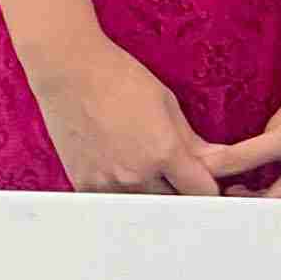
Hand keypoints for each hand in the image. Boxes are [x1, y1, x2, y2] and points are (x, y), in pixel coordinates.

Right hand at [28, 32, 222, 195]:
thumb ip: (191, 142)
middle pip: (174, 204)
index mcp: (163, 151)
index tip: (206, 182)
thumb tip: (211, 162)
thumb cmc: (117, 78)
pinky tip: (118, 169)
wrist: (69, 71)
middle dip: (181, 193)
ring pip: (143, 208)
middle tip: (176, 175)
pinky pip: (113, 205)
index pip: (202, 192)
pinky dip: (122, 194)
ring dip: (151, 195)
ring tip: (143, 167)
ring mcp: (107, 184)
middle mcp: (136, 174)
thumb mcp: (167, 104)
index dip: (209, 187)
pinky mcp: (83, 187)